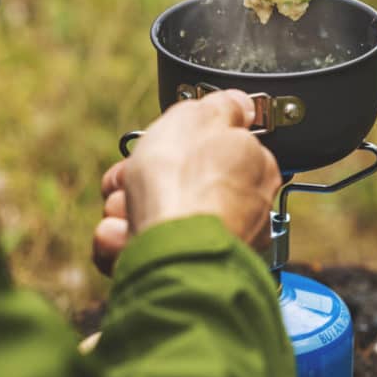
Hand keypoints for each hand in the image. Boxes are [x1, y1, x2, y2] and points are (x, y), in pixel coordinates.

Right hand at [92, 91, 280, 275]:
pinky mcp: (180, 272)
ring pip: (153, 217)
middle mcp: (242, 211)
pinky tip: (121, 237)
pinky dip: (122, 243)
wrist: (169, 255)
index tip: (157, 144)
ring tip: (123, 212)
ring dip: (125, 211)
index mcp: (254, 169)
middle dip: (140, 180)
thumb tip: (240, 104)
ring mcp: (211, 244)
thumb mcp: (200, 117)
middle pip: (178, 184)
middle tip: (127, 179)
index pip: (214, 150)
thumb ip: (222, 107)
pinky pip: (141, 250)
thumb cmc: (184, 185)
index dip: (177, 143)